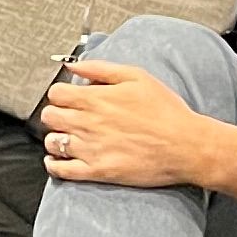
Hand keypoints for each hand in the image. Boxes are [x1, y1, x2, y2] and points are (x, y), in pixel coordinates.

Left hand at [39, 57, 221, 193]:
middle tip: (69, 117)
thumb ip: (99, 69)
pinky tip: (59, 160)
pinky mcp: (98, 171)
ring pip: (52, 142)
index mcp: (95, 99)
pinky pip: (61, 170)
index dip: (61, 94)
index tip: (70, 98)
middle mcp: (88, 123)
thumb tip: (73, 65)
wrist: (187, 146)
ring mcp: (91, 149)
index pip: (56, 93)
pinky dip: (54, 165)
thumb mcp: (136, 77)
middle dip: (56, 114)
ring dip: (56, 138)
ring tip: (68, 138)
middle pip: (49, 116)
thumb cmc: (166, 111)